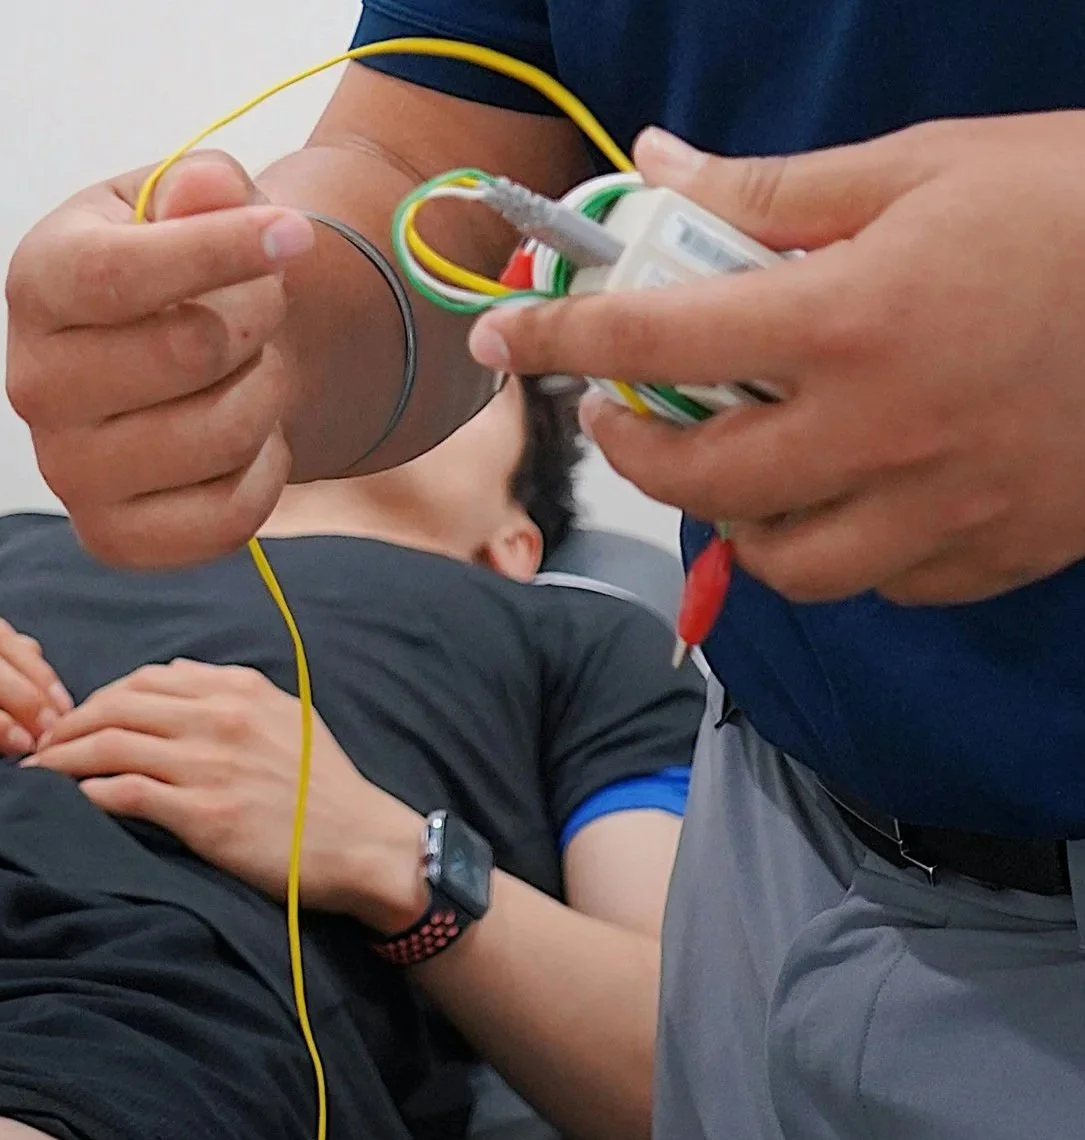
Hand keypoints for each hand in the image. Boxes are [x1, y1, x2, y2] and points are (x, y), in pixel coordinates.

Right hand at [6, 154, 316, 569]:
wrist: (179, 362)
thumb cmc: (182, 271)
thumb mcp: (186, 202)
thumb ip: (200, 185)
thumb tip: (207, 190)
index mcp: (36, 284)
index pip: (118, 275)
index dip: (220, 251)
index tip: (295, 235)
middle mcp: (33, 386)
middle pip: (187, 351)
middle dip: (259, 315)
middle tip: (266, 302)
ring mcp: (67, 475)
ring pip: (221, 434)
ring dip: (270, 390)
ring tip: (256, 367)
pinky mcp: (112, 540)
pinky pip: (228, 517)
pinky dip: (267, 471)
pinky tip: (250, 438)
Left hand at [25, 658, 426, 929]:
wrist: (365, 845)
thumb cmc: (325, 791)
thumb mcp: (287, 718)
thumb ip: (230, 693)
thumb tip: (176, 674)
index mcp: (237, 690)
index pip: (144, 680)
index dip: (98, 698)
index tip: (75, 721)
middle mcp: (219, 718)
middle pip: (115, 706)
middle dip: (67, 724)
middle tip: (38, 747)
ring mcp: (209, 766)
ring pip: (110, 745)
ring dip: (63, 758)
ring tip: (36, 775)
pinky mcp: (204, 815)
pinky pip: (126, 793)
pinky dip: (89, 792)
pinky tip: (72, 799)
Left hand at [468, 114, 1084, 604]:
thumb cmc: (1081, 205)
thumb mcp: (928, 166)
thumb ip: (776, 188)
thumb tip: (660, 168)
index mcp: (850, 321)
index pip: (655, 343)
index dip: (561, 341)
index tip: (504, 339)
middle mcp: (877, 433)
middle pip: (695, 481)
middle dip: (636, 450)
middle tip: (629, 414)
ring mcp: (936, 508)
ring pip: (779, 560)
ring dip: (739, 515)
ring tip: (750, 459)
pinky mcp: (989, 556)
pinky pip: (876, 582)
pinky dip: (841, 546)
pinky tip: (855, 491)